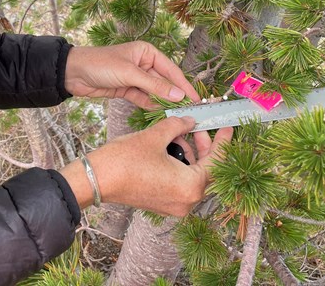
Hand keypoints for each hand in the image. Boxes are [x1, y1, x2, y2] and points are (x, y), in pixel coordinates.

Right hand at [60, 117, 232, 215]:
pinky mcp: (162, 203)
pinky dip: (179, 164)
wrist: (96, 180)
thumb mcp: (155, 136)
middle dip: (203, 146)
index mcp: (190, 186)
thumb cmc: (124, 161)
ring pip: (192, 175)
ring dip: (189, 153)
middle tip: (197, 125)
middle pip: (206, 170)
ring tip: (176, 133)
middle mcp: (186, 201)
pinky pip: (180, 182)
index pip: (216, 161)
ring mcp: (174, 205)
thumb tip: (189, 120)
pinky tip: (168, 147)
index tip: (228, 127)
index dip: (223, 141)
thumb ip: (177, 126)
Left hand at [64, 42, 198, 108]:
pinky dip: (151, 106)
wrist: (73, 73)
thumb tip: (178, 95)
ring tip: (178, 116)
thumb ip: (154, 86)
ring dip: (164, 103)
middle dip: (175, 96)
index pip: (171, 70)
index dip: (184, 86)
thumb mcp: (129, 73)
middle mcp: (144, 64)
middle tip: (190, 112)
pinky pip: (143, 99)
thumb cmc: (101, 64)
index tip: (196, 99)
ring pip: (155, 92)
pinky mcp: (127, 90)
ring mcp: (135, 78)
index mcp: (147, 52)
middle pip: (164, 83)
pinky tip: (160, 114)